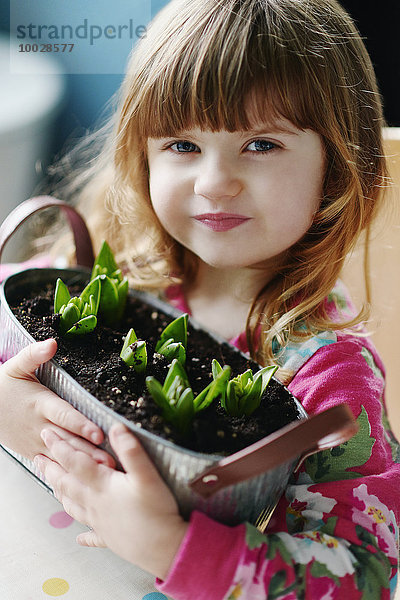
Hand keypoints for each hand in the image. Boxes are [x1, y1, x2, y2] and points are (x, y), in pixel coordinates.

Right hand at [0, 339, 113, 465]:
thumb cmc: (3, 385)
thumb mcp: (16, 365)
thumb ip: (34, 353)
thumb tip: (52, 342)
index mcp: (40, 404)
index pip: (64, 415)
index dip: (81, 425)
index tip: (98, 433)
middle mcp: (40, 426)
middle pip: (69, 440)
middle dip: (90, 451)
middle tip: (111, 461)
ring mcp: (38, 442)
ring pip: (63, 456)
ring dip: (84, 464)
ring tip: (105, 471)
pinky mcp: (35, 452)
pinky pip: (53, 465)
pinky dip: (69, 474)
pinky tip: (86, 481)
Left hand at [35, 424, 187, 579]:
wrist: (165, 549)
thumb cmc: (156, 512)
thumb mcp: (147, 476)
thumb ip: (131, 451)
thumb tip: (116, 428)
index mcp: (102, 486)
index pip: (75, 462)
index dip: (60, 446)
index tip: (48, 433)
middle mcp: (95, 504)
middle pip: (67, 484)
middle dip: (51, 469)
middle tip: (37, 458)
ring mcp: (100, 523)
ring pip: (74, 507)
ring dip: (60, 494)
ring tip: (52, 486)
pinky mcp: (110, 538)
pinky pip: (92, 536)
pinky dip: (84, 535)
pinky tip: (79, 537)